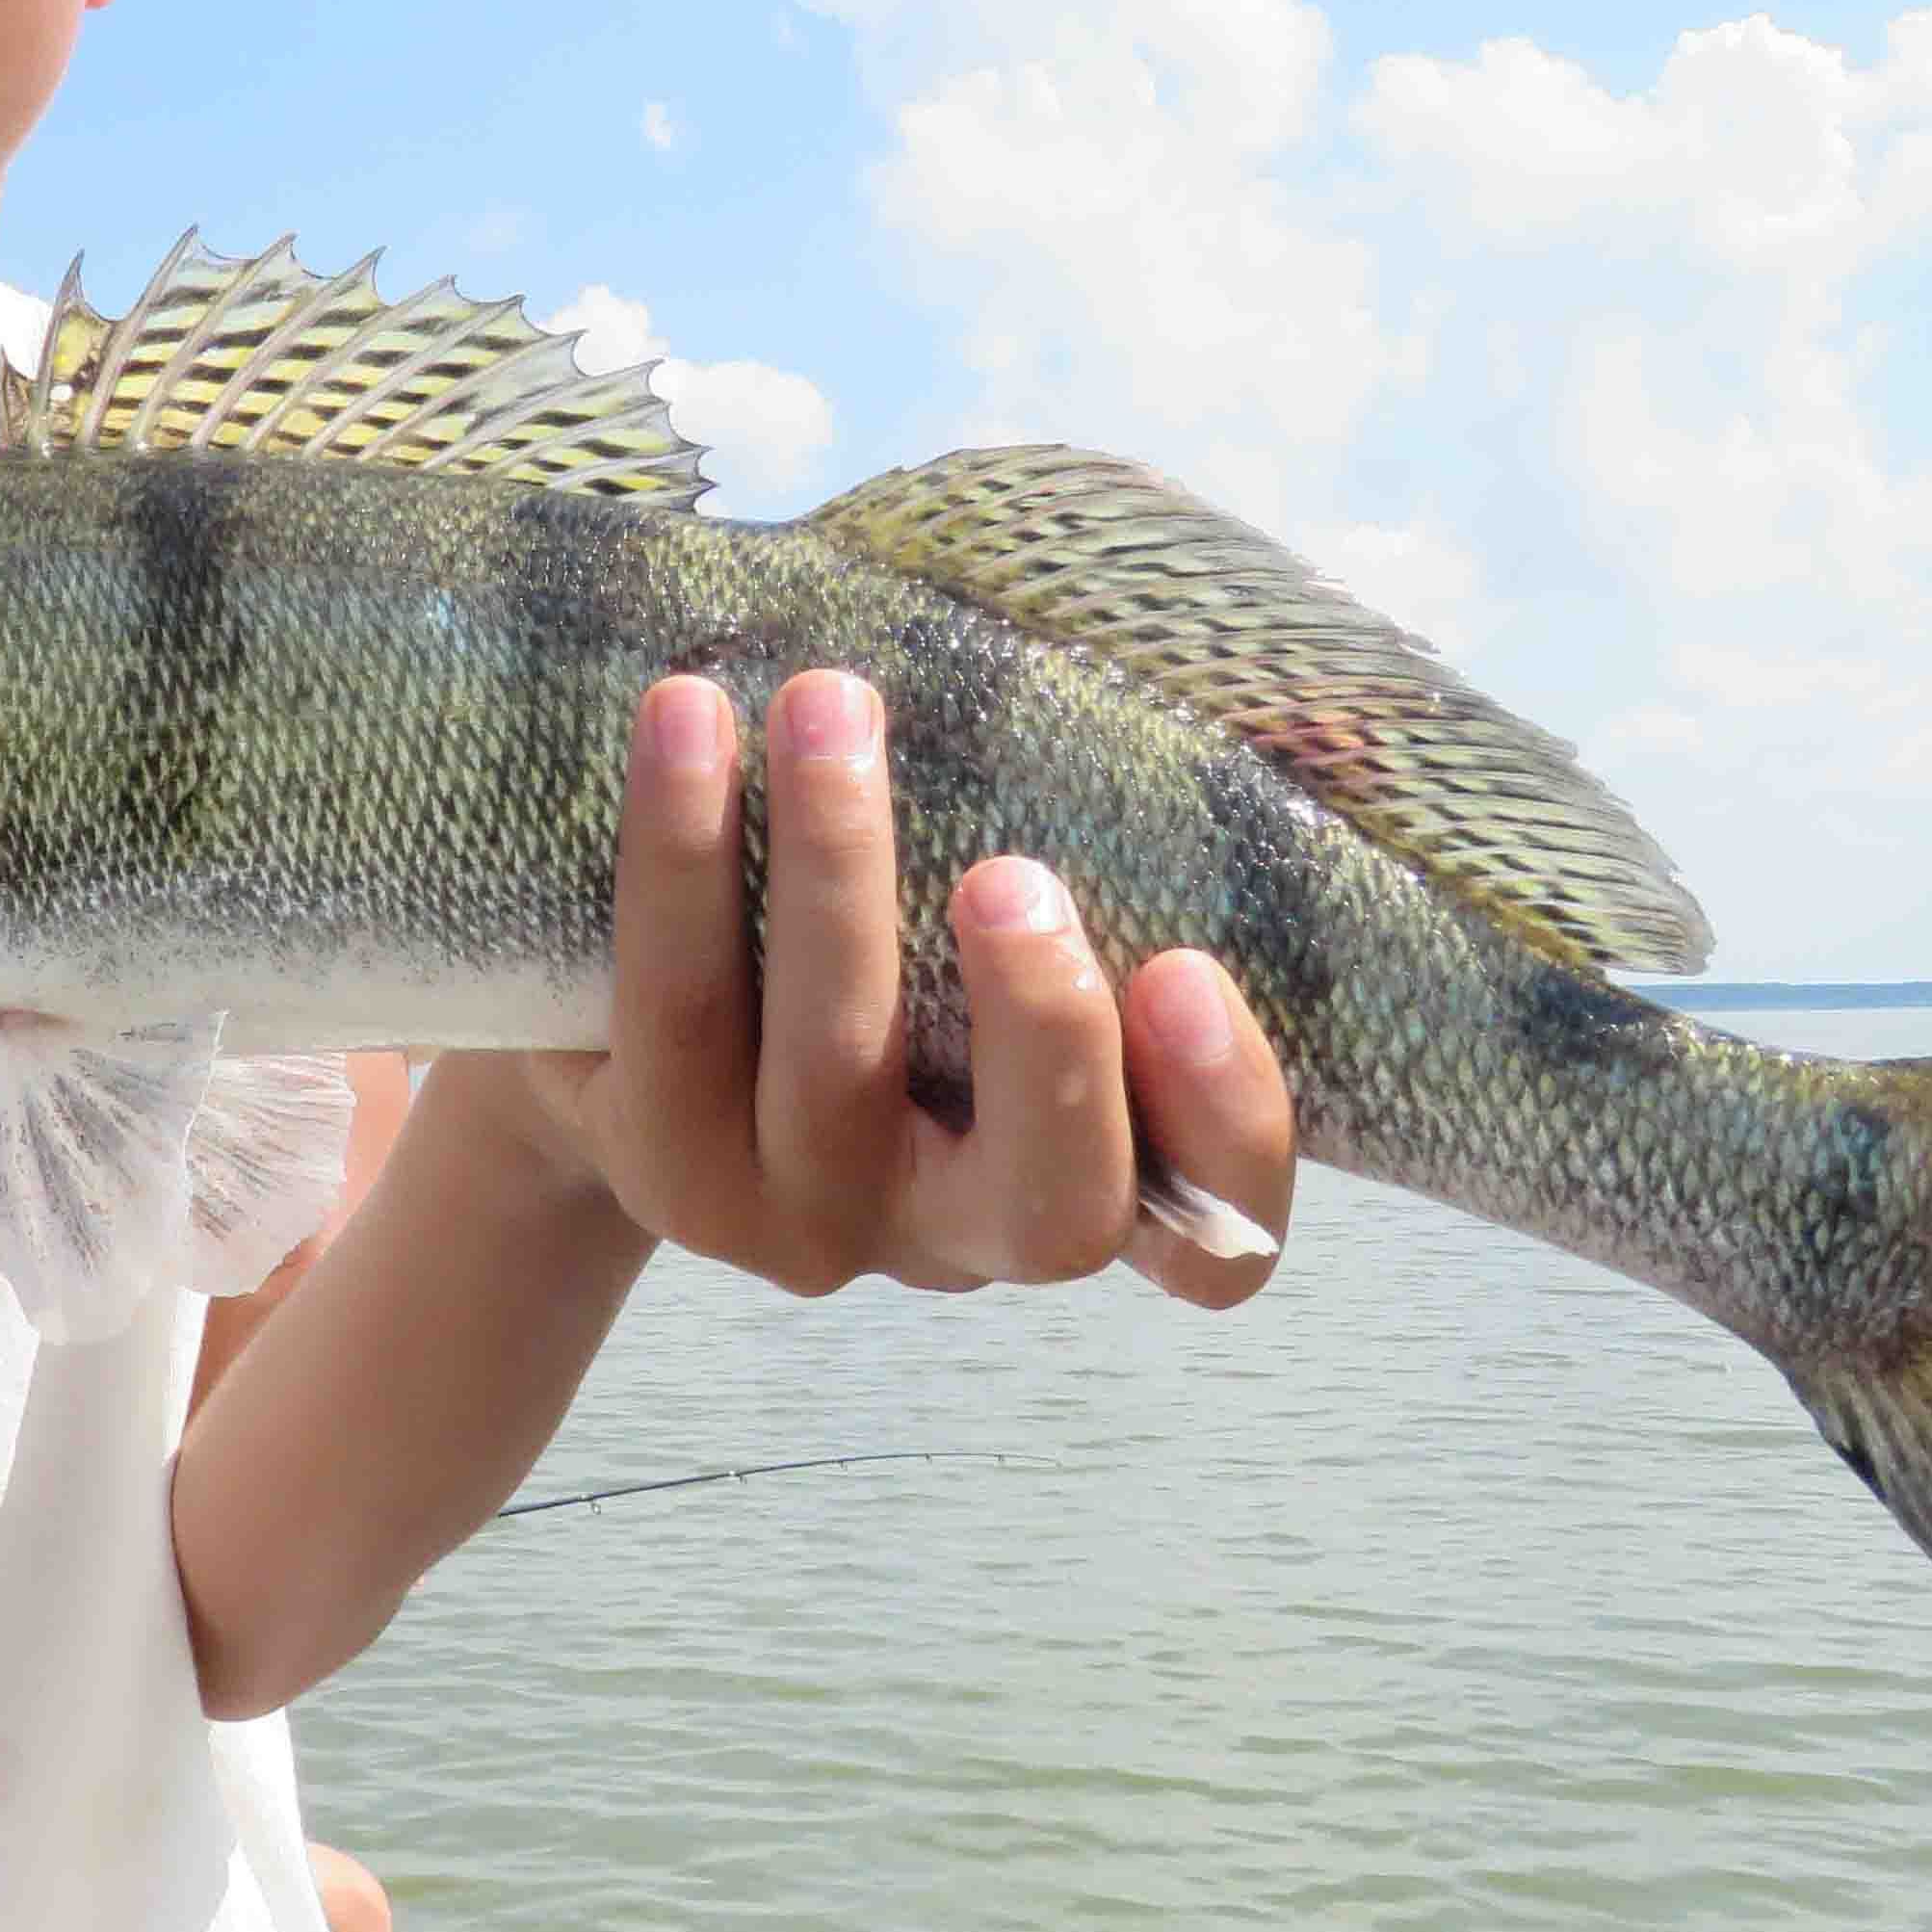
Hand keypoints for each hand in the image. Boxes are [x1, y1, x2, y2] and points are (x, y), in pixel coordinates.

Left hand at [497, 669, 1295, 1306]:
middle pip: (1049, 1206)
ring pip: (832, 1077)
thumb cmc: (893, 937)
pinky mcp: (671, 1169)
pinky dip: (680, 860)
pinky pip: (674, 1018)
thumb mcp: (1012, 914)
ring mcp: (810, 1220)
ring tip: (829, 703)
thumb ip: (1121, 852)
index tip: (1189, 969)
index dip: (1228, 1124)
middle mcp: (961, 1232)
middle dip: (1044, 1034)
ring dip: (835, 874)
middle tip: (1011, 873)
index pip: (1219, 1239)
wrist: (646, 1024)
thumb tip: (1285, 691)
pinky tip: (689, 716)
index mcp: (1093, 1181)